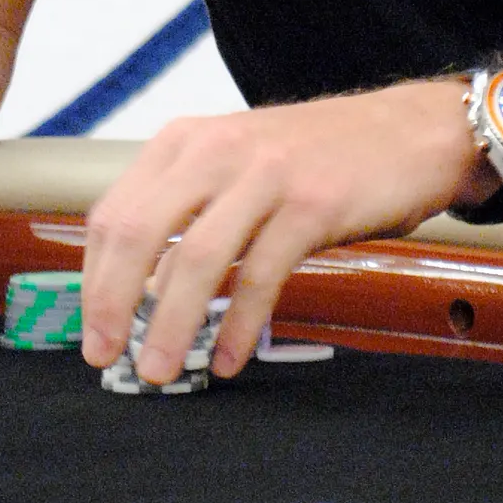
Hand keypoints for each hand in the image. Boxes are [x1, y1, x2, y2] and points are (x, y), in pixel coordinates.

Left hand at [79, 81, 477, 383]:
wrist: (412, 131)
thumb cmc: (321, 156)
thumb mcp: (240, 163)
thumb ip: (190, 211)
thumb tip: (139, 287)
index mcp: (188, 140)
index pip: (113, 211)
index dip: (92, 277)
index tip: (90, 327)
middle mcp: (218, 150)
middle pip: (139, 233)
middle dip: (111, 304)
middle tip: (104, 356)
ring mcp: (266, 175)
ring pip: (195, 260)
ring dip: (169, 326)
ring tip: (159, 371)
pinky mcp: (311, 205)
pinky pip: (259, 276)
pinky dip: (237, 325)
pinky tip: (229, 357)